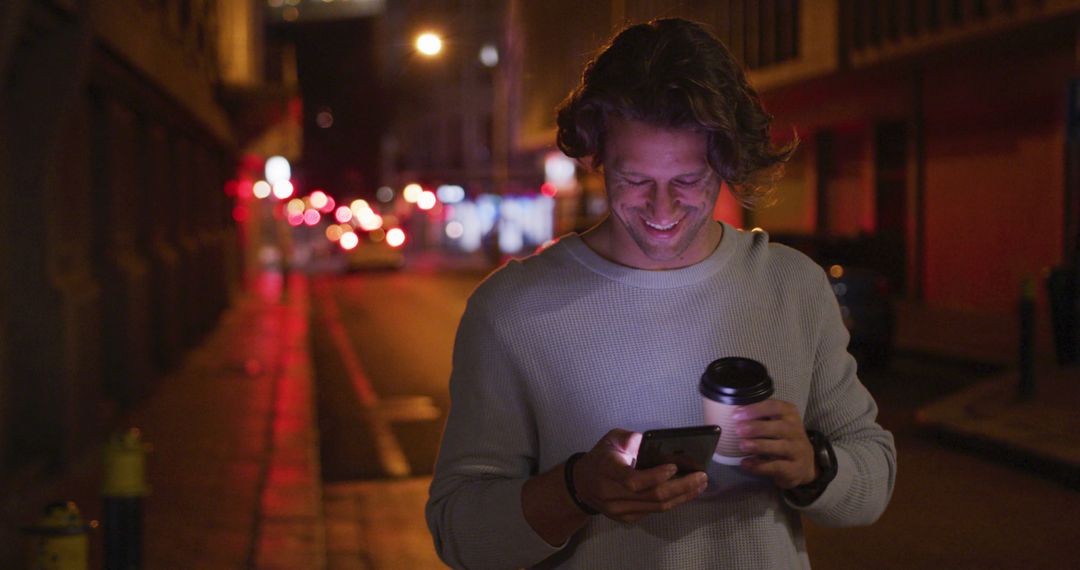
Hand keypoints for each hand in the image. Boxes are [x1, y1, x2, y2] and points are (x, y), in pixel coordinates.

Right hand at [572, 429, 708, 523]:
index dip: (656, 476)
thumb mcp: (611, 439)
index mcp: (608, 471)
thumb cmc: (601, 458)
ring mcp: (620, 510)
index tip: (674, 466)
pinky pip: (655, 511)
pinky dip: (673, 502)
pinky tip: (686, 492)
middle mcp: (613, 495)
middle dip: (681, 487)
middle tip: (701, 476)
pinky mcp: (627, 518)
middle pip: (652, 496)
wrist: (582, 485)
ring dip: (683, 496)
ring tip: (700, 484)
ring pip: (657, 507)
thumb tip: (653, 442)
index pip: (633, 480)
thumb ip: (631, 439)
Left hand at [733, 399, 816, 488]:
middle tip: (738, 430)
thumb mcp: (776, 424)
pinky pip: (777, 467)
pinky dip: (760, 466)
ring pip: (780, 447)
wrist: (804, 465)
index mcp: (790, 415)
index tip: (737, 414)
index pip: (775, 407)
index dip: (756, 409)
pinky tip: (745, 463)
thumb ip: (759, 418)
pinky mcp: (795, 469)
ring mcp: (798, 451)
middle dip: (757, 427)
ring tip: (742, 445)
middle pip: (779, 427)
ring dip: (759, 445)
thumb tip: (733, 414)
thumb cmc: (783, 438)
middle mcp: (796, 431)